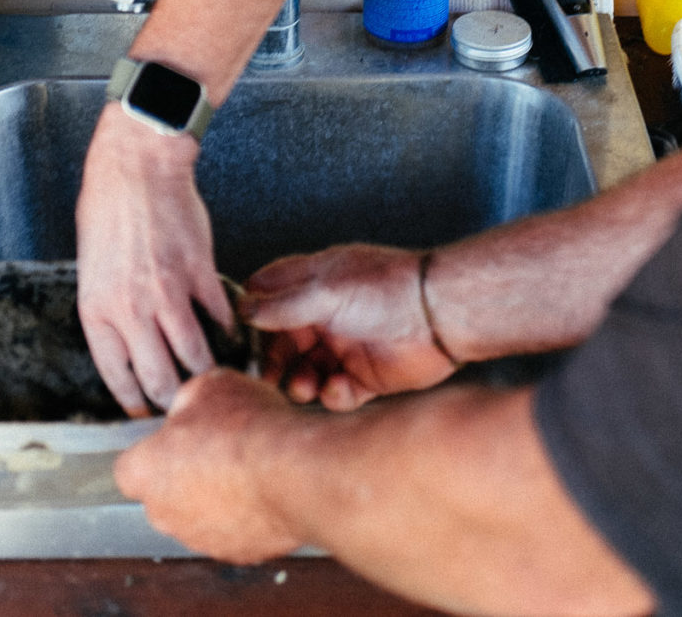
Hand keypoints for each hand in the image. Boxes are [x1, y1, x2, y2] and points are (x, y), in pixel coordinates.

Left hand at [77, 103, 232, 414]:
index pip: (116, 376)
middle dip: (173, 402)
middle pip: (158, 378)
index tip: (145, 413)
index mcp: (97, 310)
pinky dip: (229, 331)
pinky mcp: (199, 273)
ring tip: (216, 382)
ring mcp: (168, 292)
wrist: (136, 167)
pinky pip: (219, 316)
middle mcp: (131, 309)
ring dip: (207, 374)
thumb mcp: (91, 267)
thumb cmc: (106, 209)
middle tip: (184, 408)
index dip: (133, 402)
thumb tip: (128, 342)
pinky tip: (233, 337)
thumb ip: (109, 308)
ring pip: (194, 355)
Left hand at [116, 369, 305, 561]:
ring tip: (248, 465)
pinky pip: (235, 530)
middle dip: (186, 475)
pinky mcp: (237, 553)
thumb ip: (187, 401)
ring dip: (218, 496)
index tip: (177, 437)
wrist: (292, 471)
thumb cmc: (246, 430)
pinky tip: (265, 485)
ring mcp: (200, 538)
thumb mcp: (208, 386)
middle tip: (218, 447)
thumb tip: (189, 407)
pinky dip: (247, 514)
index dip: (156, 450)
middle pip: (165, 494)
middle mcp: (163, 514)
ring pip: (200, 515)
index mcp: (144, 473)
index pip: (130, 468)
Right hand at [244, 244, 456, 409]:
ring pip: (307, 372)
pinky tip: (340, 388)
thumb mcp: (326, 293)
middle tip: (267, 378)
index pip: (269, 297)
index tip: (240, 339)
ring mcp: (346, 347)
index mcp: (315, 285)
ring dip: (300, 383)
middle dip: (274, 362)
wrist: (441, 316)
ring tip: (304, 387)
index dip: (253, 317)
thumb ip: (282, 305)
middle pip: (284, 344)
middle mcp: (327, 316)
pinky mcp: (366, 377)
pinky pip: (336, 393)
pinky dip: (333, 395)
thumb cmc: (387, 291)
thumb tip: (243, 310)